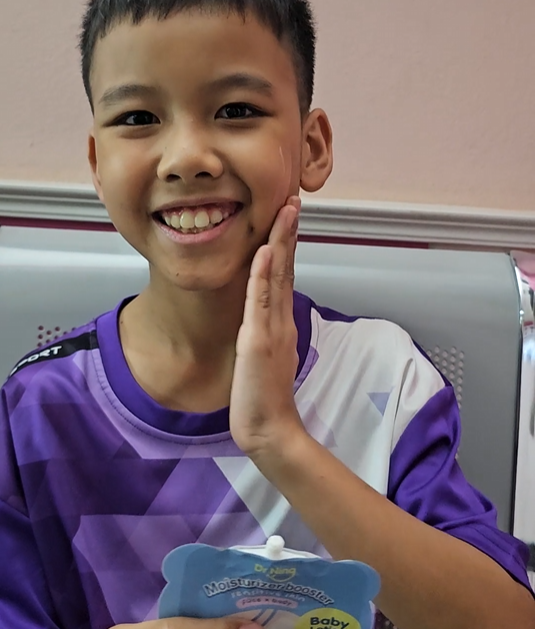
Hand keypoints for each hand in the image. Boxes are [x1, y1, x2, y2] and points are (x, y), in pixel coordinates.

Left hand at [230, 195, 303, 457]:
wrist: (269, 428)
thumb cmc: (265, 397)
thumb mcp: (268, 357)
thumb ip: (270, 333)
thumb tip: (269, 316)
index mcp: (281, 322)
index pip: (284, 274)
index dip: (286, 244)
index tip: (288, 216)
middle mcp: (281, 319)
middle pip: (287, 267)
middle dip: (289, 232)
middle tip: (293, 200)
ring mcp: (272, 328)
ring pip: (278, 276)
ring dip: (281, 242)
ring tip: (285, 211)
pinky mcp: (259, 340)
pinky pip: (261, 301)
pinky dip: (264, 275)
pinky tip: (265, 251)